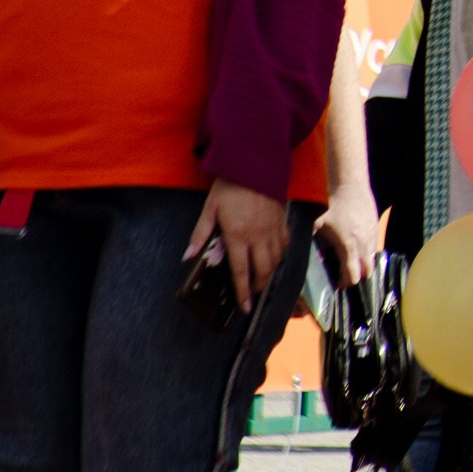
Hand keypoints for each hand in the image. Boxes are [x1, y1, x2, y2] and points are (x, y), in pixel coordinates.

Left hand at [186, 178, 288, 312]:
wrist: (255, 164)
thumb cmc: (229, 187)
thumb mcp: (209, 209)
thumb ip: (200, 235)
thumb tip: (188, 256)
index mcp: (238, 236)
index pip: (241, 271)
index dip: (243, 292)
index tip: (244, 307)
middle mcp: (258, 236)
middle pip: (263, 270)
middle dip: (258, 286)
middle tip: (251, 294)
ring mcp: (272, 229)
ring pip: (276, 260)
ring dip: (269, 273)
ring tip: (261, 279)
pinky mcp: (281, 221)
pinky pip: (284, 244)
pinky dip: (280, 254)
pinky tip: (273, 256)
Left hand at [313, 180, 378, 290]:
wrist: (350, 183)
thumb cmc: (330, 204)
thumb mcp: (314, 223)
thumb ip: (306, 241)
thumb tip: (292, 254)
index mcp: (347, 247)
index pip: (352, 275)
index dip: (345, 283)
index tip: (336, 283)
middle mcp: (362, 243)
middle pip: (367, 271)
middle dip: (357, 276)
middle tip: (345, 275)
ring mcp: (371, 234)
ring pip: (372, 258)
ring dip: (363, 263)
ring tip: (350, 260)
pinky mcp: (375, 225)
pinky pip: (374, 244)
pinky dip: (367, 250)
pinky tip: (357, 244)